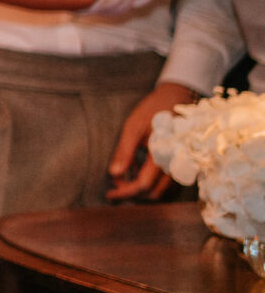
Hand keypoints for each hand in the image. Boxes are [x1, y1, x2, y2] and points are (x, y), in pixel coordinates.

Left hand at [108, 81, 195, 202]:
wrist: (177, 97)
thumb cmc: (153, 110)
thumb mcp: (133, 127)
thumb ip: (124, 152)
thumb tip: (114, 174)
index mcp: (163, 154)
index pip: (143, 185)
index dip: (125, 192)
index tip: (109, 194)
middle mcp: (175, 164)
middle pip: (154, 192)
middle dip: (133, 193)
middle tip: (114, 186)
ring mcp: (181, 164)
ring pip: (162, 190)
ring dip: (142, 190)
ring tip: (122, 179)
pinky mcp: (182, 163)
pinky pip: (167, 182)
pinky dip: (150, 182)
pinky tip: (135, 171)